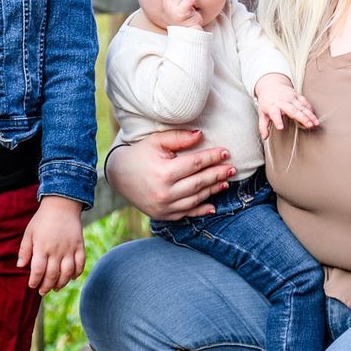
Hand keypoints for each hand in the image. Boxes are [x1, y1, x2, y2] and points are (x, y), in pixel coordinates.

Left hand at [18, 196, 85, 292]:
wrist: (62, 205)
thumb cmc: (42, 220)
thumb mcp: (29, 232)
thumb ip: (25, 250)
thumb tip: (20, 266)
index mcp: (42, 247)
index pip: (38, 270)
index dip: (35, 281)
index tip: (32, 285)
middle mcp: (56, 250)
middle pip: (52, 274)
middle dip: (46, 286)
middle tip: (42, 291)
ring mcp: (70, 248)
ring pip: (67, 273)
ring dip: (61, 283)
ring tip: (56, 288)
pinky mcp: (80, 246)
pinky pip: (80, 264)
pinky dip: (77, 273)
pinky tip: (71, 277)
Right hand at [105, 128, 233, 220]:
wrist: (118, 175)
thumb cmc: (139, 154)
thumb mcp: (156, 141)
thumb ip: (179, 138)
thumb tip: (201, 135)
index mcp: (164, 173)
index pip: (195, 164)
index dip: (212, 158)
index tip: (225, 152)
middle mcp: (165, 193)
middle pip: (199, 182)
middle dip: (217, 174)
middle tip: (232, 168)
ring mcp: (164, 207)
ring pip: (195, 199)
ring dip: (212, 190)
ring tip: (225, 182)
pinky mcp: (162, 215)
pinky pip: (186, 213)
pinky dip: (201, 210)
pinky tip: (213, 205)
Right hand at [163, 0, 202, 27]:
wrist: (189, 31)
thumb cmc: (186, 16)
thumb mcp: (177, 3)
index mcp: (165, 3)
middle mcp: (167, 6)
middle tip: (187, 1)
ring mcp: (173, 10)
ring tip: (190, 5)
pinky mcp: (181, 14)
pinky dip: (193, 1)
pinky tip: (193, 7)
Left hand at [254, 73, 318, 140]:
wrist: (271, 86)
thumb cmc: (267, 102)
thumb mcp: (262, 113)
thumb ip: (263, 126)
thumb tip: (264, 137)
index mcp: (272, 107)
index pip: (274, 114)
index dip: (277, 120)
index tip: (280, 127)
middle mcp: (283, 102)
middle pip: (293, 110)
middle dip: (302, 118)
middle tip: (308, 125)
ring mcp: (291, 98)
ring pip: (302, 107)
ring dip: (309, 115)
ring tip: (315, 123)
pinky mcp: (296, 95)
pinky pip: (305, 102)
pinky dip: (310, 109)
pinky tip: (314, 115)